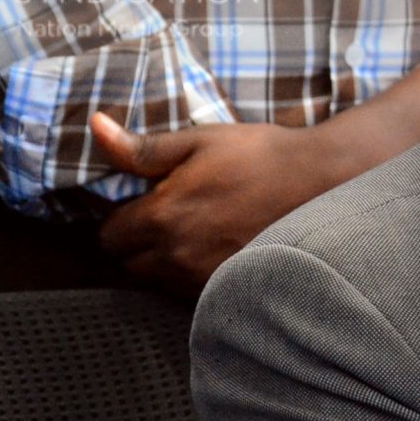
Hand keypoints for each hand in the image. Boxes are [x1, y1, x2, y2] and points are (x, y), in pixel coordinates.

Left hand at [92, 116, 337, 292]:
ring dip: (163, 263)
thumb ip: (140, 148)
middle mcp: (179, 255)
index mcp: (163, 216)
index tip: (138, 206)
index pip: (108, 237)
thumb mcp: (199, 141)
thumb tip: (94, 127)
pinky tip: (214, 251)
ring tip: (193, 234)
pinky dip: (192, 277)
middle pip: (129, 265)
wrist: (324, 183)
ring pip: (159, 282)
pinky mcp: (231, 290)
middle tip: (165, 219)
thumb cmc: (262, 156)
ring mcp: (205, 278)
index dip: (118, 220)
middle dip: (137, 244)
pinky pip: (190, 293)